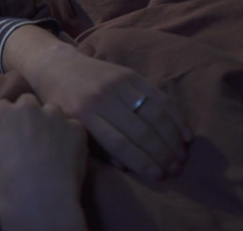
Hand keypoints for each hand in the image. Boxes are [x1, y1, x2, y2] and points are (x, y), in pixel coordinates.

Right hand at [0, 94, 87, 230]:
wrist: (38, 198)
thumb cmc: (6, 181)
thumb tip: (6, 131)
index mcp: (0, 111)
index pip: (5, 106)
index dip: (10, 120)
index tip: (13, 133)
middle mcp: (26, 106)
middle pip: (29, 102)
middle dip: (31, 115)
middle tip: (33, 136)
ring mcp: (53, 114)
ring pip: (53, 111)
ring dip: (52, 123)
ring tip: (53, 146)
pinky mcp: (76, 127)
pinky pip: (74, 127)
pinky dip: (71, 137)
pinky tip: (68, 155)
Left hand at [30, 45, 192, 179]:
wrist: (57, 67)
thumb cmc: (62, 103)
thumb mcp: (70, 126)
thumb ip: (97, 147)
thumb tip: (127, 167)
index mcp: (83, 114)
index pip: (119, 143)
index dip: (142, 161)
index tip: (159, 176)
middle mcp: (102, 98)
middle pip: (141, 130)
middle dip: (162, 153)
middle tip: (176, 169)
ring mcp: (117, 84)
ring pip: (154, 114)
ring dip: (173, 138)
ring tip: (182, 156)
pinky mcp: (130, 74)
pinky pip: (159, 97)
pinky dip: (175, 116)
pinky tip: (185, 133)